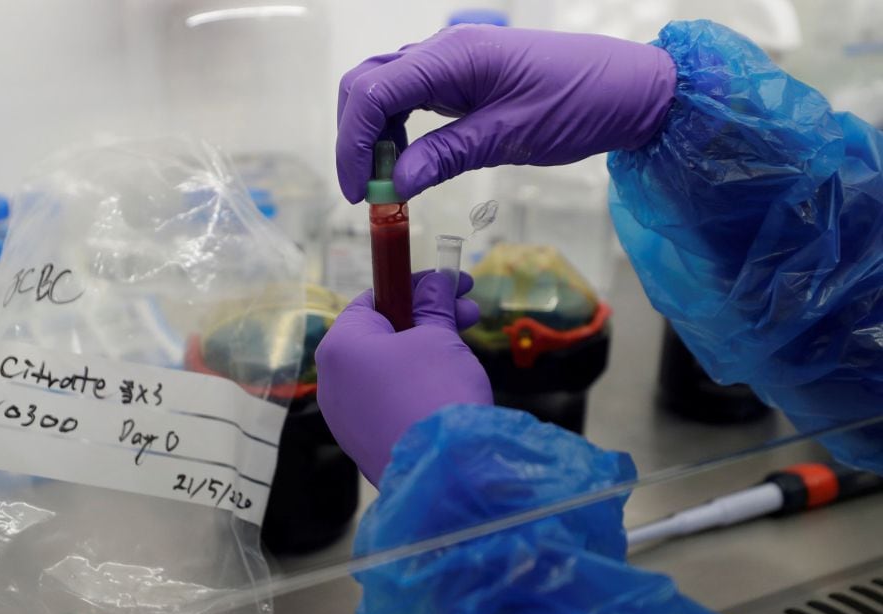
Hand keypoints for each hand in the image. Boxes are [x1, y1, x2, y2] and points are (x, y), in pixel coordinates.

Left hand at [316, 271, 491, 484]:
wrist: (443, 474)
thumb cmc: (435, 393)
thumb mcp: (440, 337)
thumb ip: (433, 306)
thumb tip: (436, 284)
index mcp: (340, 346)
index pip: (373, 298)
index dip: (414, 285)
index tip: (449, 282)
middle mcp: (332, 380)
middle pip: (381, 334)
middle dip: (427, 318)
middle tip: (469, 312)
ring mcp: (345, 416)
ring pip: (387, 369)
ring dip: (425, 351)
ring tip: (466, 348)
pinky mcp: (364, 442)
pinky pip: (388, 400)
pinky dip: (415, 385)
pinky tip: (449, 383)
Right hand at [336, 25, 676, 202]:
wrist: (628, 88)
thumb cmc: (580, 104)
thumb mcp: (511, 136)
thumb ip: (447, 155)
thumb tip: (394, 186)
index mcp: (453, 56)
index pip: (374, 93)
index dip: (355, 144)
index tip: (359, 193)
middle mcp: (443, 51)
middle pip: (366, 84)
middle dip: (355, 139)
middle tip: (366, 192)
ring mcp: (450, 62)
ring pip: (383, 91)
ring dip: (373, 137)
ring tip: (387, 184)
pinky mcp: (460, 78)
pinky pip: (410, 99)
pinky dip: (397, 133)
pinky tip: (407, 164)